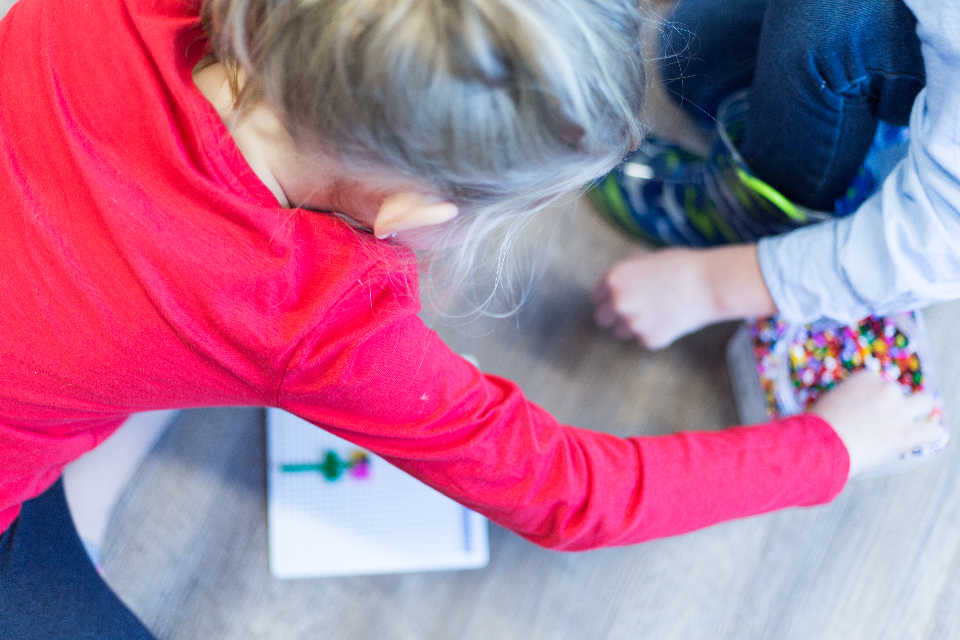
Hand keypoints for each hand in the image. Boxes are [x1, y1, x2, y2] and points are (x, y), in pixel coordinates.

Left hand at [591, 245, 775, 348]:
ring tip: (657, 313)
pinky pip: (645, 339)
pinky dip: (655, 333)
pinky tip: (671, 319)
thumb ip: (629, 271)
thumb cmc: (683, 266)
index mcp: (614, 278)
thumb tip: (619, 281)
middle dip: (613, 316)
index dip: (607, 298)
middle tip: (631, 311)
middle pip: (601, 318)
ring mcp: (633, 323)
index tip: (615, 300)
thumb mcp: (648, 258)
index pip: (597, 296)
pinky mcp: (649, 340)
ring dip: (633, 326)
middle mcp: (618, 302)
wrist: (710, 283)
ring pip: (621, 332)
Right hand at [809, 371, 945, 478]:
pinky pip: (933, 431)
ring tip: (905, 426)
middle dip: (892, 403)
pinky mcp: (908, 433)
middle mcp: (885, 389)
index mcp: (863, 377)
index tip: (863, 409)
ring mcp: (899, 410)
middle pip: (898, 391)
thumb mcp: (826, 402)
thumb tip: (847, 411)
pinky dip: (928, 435)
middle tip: (881, 420)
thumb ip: (843, 401)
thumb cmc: (815, 426)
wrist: (821, 445)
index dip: (870, 397)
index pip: (875, 381)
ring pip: (924, 403)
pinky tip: (918, 440)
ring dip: (916, 412)